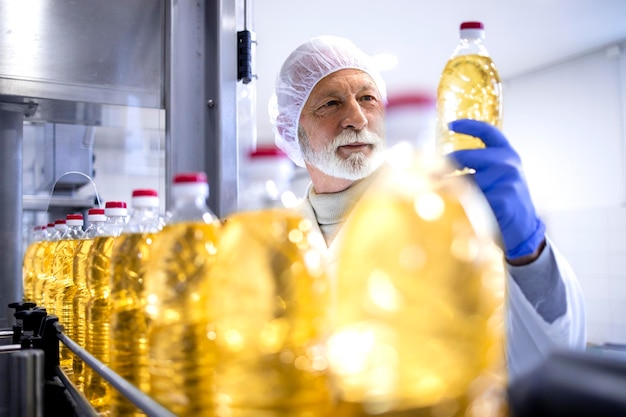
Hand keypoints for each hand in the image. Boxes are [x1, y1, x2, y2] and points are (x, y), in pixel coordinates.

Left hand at [447, 119, 545, 260]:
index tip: (451, 125)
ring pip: (466, 180)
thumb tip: (438, 162)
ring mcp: (508, 181)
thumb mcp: (495, 176)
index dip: (469, 126)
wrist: (523, 228)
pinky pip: (472, 198)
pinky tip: (468, 210)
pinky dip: (465, 205)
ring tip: (460, 199)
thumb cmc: (502, 198)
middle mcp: (508, 163)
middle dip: (448, 164)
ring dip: (457, 190)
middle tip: (433, 173)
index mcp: (507, 153)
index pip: (488, 132)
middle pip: (467, 156)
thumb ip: (476, 165)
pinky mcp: (503, 199)